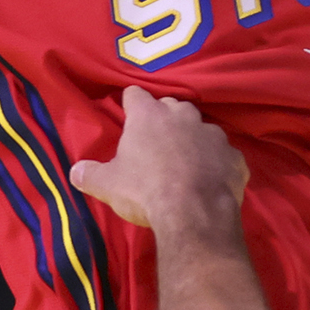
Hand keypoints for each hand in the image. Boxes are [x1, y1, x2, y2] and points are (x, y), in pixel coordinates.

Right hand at [72, 90, 246, 232]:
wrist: (194, 214)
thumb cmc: (145, 191)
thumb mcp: (107, 185)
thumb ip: (89, 174)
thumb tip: (75, 171)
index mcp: (149, 116)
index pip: (135, 95)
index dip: (131, 104)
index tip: (128, 114)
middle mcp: (183, 117)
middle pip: (172, 107)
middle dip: (164, 120)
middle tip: (155, 144)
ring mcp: (214, 135)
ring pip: (201, 129)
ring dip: (193, 141)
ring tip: (185, 164)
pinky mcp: (235, 156)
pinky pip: (223, 156)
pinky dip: (217, 164)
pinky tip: (210, 181)